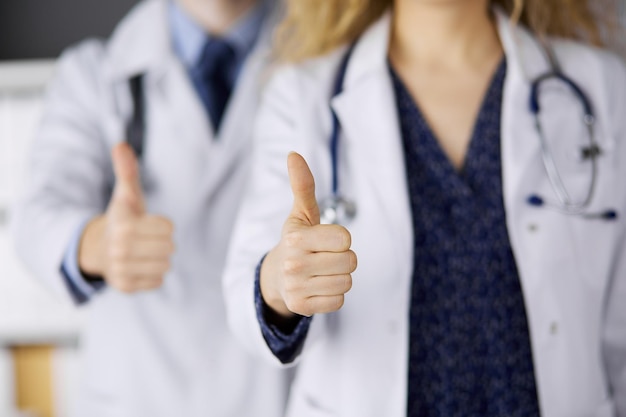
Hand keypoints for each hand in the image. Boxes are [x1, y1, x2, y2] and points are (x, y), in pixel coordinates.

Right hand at [78, 143, 174, 292]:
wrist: (98, 249)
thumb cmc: (121, 219)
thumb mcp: (125, 195)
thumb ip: (127, 171)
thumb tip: (121, 145)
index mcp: (124, 224)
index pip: (169, 227)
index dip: (162, 224)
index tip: (146, 223)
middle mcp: (120, 248)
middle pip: (170, 247)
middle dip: (162, 242)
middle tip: (146, 239)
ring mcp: (121, 269)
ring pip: (166, 265)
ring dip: (159, 259)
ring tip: (143, 252)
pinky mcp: (125, 286)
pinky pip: (158, 281)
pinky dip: (153, 274)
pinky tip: (139, 266)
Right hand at [260, 152, 356, 317]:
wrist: (276, 277)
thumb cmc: (298, 241)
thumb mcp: (301, 214)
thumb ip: (303, 185)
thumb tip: (294, 154)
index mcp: (296, 238)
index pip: (346, 239)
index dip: (341, 239)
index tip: (325, 240)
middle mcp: (294, 263)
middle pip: (350, 262)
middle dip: (342, 258)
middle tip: (324, 257)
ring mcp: (296, 287)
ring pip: (347, 282)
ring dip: (339, 277)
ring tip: (321, 272)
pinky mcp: (302, 307)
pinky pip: (339, 301)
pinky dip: (333, 295)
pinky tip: (318, 287)